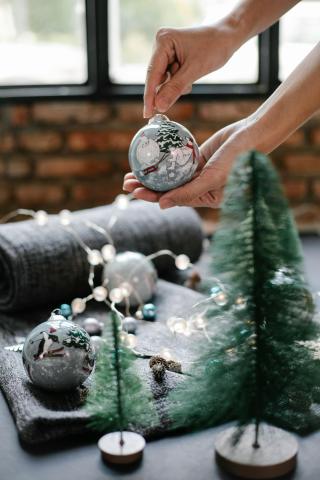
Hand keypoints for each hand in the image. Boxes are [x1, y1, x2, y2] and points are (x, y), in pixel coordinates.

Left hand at [123, 119, 254, 207]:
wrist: (253, 135)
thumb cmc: (238, 160)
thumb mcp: (212, 179)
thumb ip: (188, 193)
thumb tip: (162, 206)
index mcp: (205, 199)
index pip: (173, 199)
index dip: (152, 196)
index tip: (134, 191)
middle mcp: (200, 188)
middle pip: (168, 188)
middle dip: (147, 186)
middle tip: (126, 182)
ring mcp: (198, 173)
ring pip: (169, 175)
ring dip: (152, 173)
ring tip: (132, 170)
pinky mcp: (198, 158)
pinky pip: (176, 159)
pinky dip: (163, 158)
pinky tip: (148, 155)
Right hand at [143, 24, 235, 117]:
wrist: (227, 37)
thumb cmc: (214, 47)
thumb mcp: (194, 70)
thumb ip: (175, 89)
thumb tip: (159, 106)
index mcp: (163, 41)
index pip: (152, 73)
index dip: (150, 95)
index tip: (147, 113)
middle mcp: (161, 44)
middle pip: (157, 77)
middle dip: (169, 88)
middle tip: (183, 90)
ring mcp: (166, 51)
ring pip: (165, 80)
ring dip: (177, 85)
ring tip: (192, 77)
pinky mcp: (172, 57)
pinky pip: (171, 77)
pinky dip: (180, 82)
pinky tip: (191, 76)